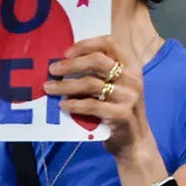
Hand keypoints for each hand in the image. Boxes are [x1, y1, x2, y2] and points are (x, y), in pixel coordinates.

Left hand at [46, 36, 152, 156]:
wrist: (135, 142)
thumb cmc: (119, 110)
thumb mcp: (118, 87)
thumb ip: (100, 74)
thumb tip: (65, 62)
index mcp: (131, 66)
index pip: (109, 44)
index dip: (86, 45)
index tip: (67, 52)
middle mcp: (132, 78)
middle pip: (97, 60)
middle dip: (71, 64)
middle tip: (53, 69)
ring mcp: (128, 96)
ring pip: (90, 84)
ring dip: (66, 85)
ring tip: (49, 88)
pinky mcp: (121, 114)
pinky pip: (91, 105)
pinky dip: (74, 104)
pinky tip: (63, 105)